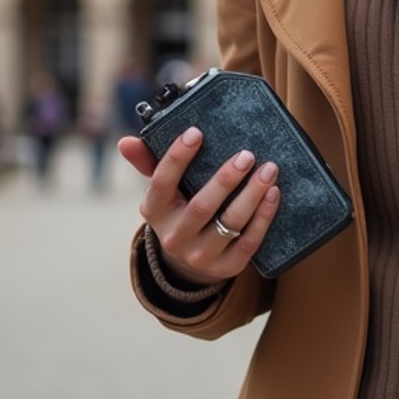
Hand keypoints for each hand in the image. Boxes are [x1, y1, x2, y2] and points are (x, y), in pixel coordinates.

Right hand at [118, 128, 280, 285]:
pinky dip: (264, 217)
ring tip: (269, 170)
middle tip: (247, 154)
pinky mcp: (226, 267)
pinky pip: (249, 242)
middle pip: (202, 206)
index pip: (161, 182)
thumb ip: (148, 163)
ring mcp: (200, 255)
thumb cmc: (179, 209)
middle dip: (226, 179)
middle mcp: (174, 237)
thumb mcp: (162, 190)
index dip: (178, 157)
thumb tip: (125, 142)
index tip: (197, 132)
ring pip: (229, 224)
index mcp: (154, 211)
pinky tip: (273, 194)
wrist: (188, 261)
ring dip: (252, 195)